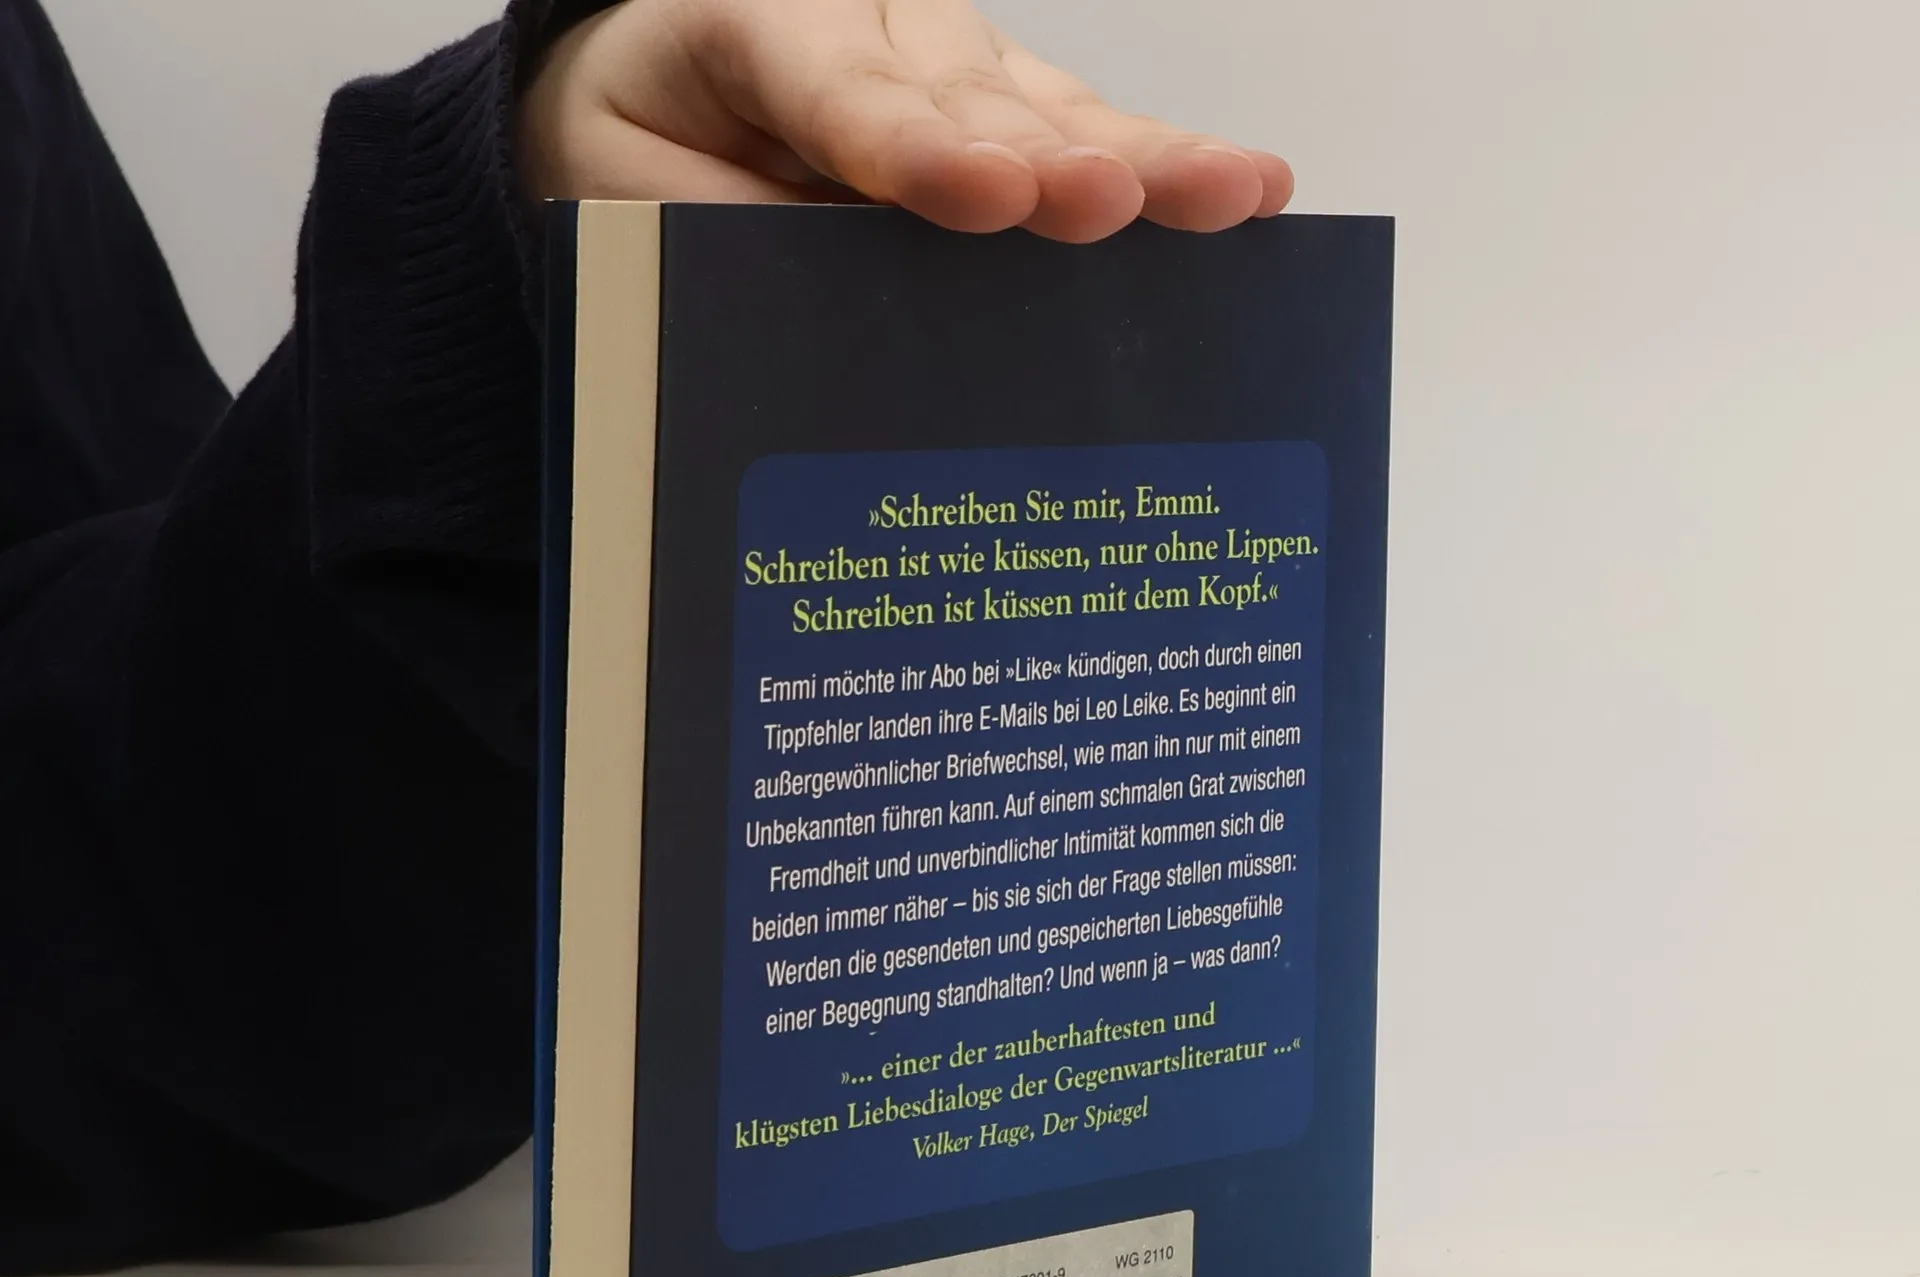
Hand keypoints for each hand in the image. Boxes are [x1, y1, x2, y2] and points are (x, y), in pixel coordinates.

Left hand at [516, 0, 1291, 242]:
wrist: (656, 85)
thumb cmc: (647, 142)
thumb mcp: (632, 196)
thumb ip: (723, 238)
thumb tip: (841, 316)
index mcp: (760, 28)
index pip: (849, 98)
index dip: (920, 150)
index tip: (987, 193)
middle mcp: (878, 27)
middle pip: (975, 100)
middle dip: (1052, 158)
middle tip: (1112, 204)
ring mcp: (955, 63)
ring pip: (1052, 111)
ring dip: (1145, 160)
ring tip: (1232, 195)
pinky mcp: (1009, 103)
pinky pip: (1085, 132)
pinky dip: (1161, 169)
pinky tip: (1248, 190)